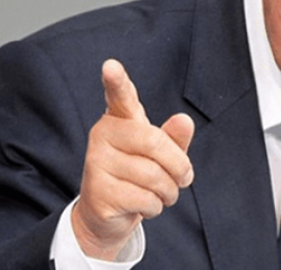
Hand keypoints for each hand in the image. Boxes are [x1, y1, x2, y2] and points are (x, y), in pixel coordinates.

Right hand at [72, 59, 194, 260]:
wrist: (109, 215)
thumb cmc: (140, 174)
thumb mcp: (163, 153)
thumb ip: (174, 137)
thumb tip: (184, 120)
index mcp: (120, 118)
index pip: (120, 96)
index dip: (117, 81)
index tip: (111, 66)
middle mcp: (103, 134)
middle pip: (155, 142)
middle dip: (179, 167)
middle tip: (184, 178)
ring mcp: (96, 163)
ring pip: (153, 175)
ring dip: (169, 191)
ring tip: (162, 194)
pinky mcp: (97, 193)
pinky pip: (144, 198)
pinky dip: (155, 207)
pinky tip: (145, 205)